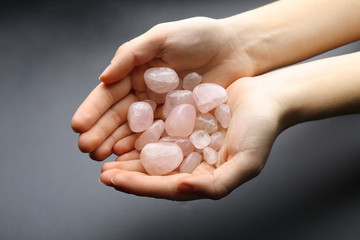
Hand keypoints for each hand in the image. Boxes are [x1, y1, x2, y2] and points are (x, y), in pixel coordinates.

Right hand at [71, 16, 259, 159]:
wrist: (236, 49)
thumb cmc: (201, 36)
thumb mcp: (162, 37)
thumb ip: (131, 55)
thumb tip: (103, 77)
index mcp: (137, 70)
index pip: (111, 93)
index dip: (94, 109)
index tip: (78, 126)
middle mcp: (146, 91)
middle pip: (119, 115)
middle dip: (101, 131)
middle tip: (86, 148)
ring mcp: (162, 107)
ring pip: (135, 128)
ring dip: (116, 142)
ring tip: (100, 156)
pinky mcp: (180, 120)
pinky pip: (158, 135)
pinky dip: (142, 145)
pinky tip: (128, 155)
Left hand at [99, 77, 284, 199]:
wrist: (267, 97)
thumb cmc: (262, 130)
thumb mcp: (245, 163)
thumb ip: (215, 185)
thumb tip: (181, 189)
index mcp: (204, 178)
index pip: (166, 188)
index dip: (139, 186)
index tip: (113, 179)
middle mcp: (193, 163)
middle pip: (155, 174)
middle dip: (128, 174)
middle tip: (102, 171)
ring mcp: (188, 143)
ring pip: (154, 153)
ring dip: (130, 154)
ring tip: (106, 153)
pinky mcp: (186, 123)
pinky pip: (160, 130)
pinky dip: (142, 132)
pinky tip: (127, 130)